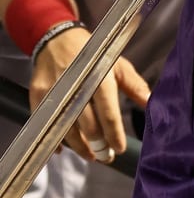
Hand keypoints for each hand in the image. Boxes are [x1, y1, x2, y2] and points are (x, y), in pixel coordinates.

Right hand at [30, 25, 149, 163]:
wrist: (59, 40)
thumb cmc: (95, 55)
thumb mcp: (119, 65)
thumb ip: (135, 86)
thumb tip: (151, 104)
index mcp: (99, 79)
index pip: (108, 113)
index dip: (114, 134)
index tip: (120, 148)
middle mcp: (76, 88)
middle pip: (87, 126)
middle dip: (98, 146)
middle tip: (107, 157)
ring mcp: (55, 93)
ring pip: (66, 129)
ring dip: (79, 147)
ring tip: (91, 155)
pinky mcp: (38, 96)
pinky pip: (45, 124)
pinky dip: (55, 140)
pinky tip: (63, 150)